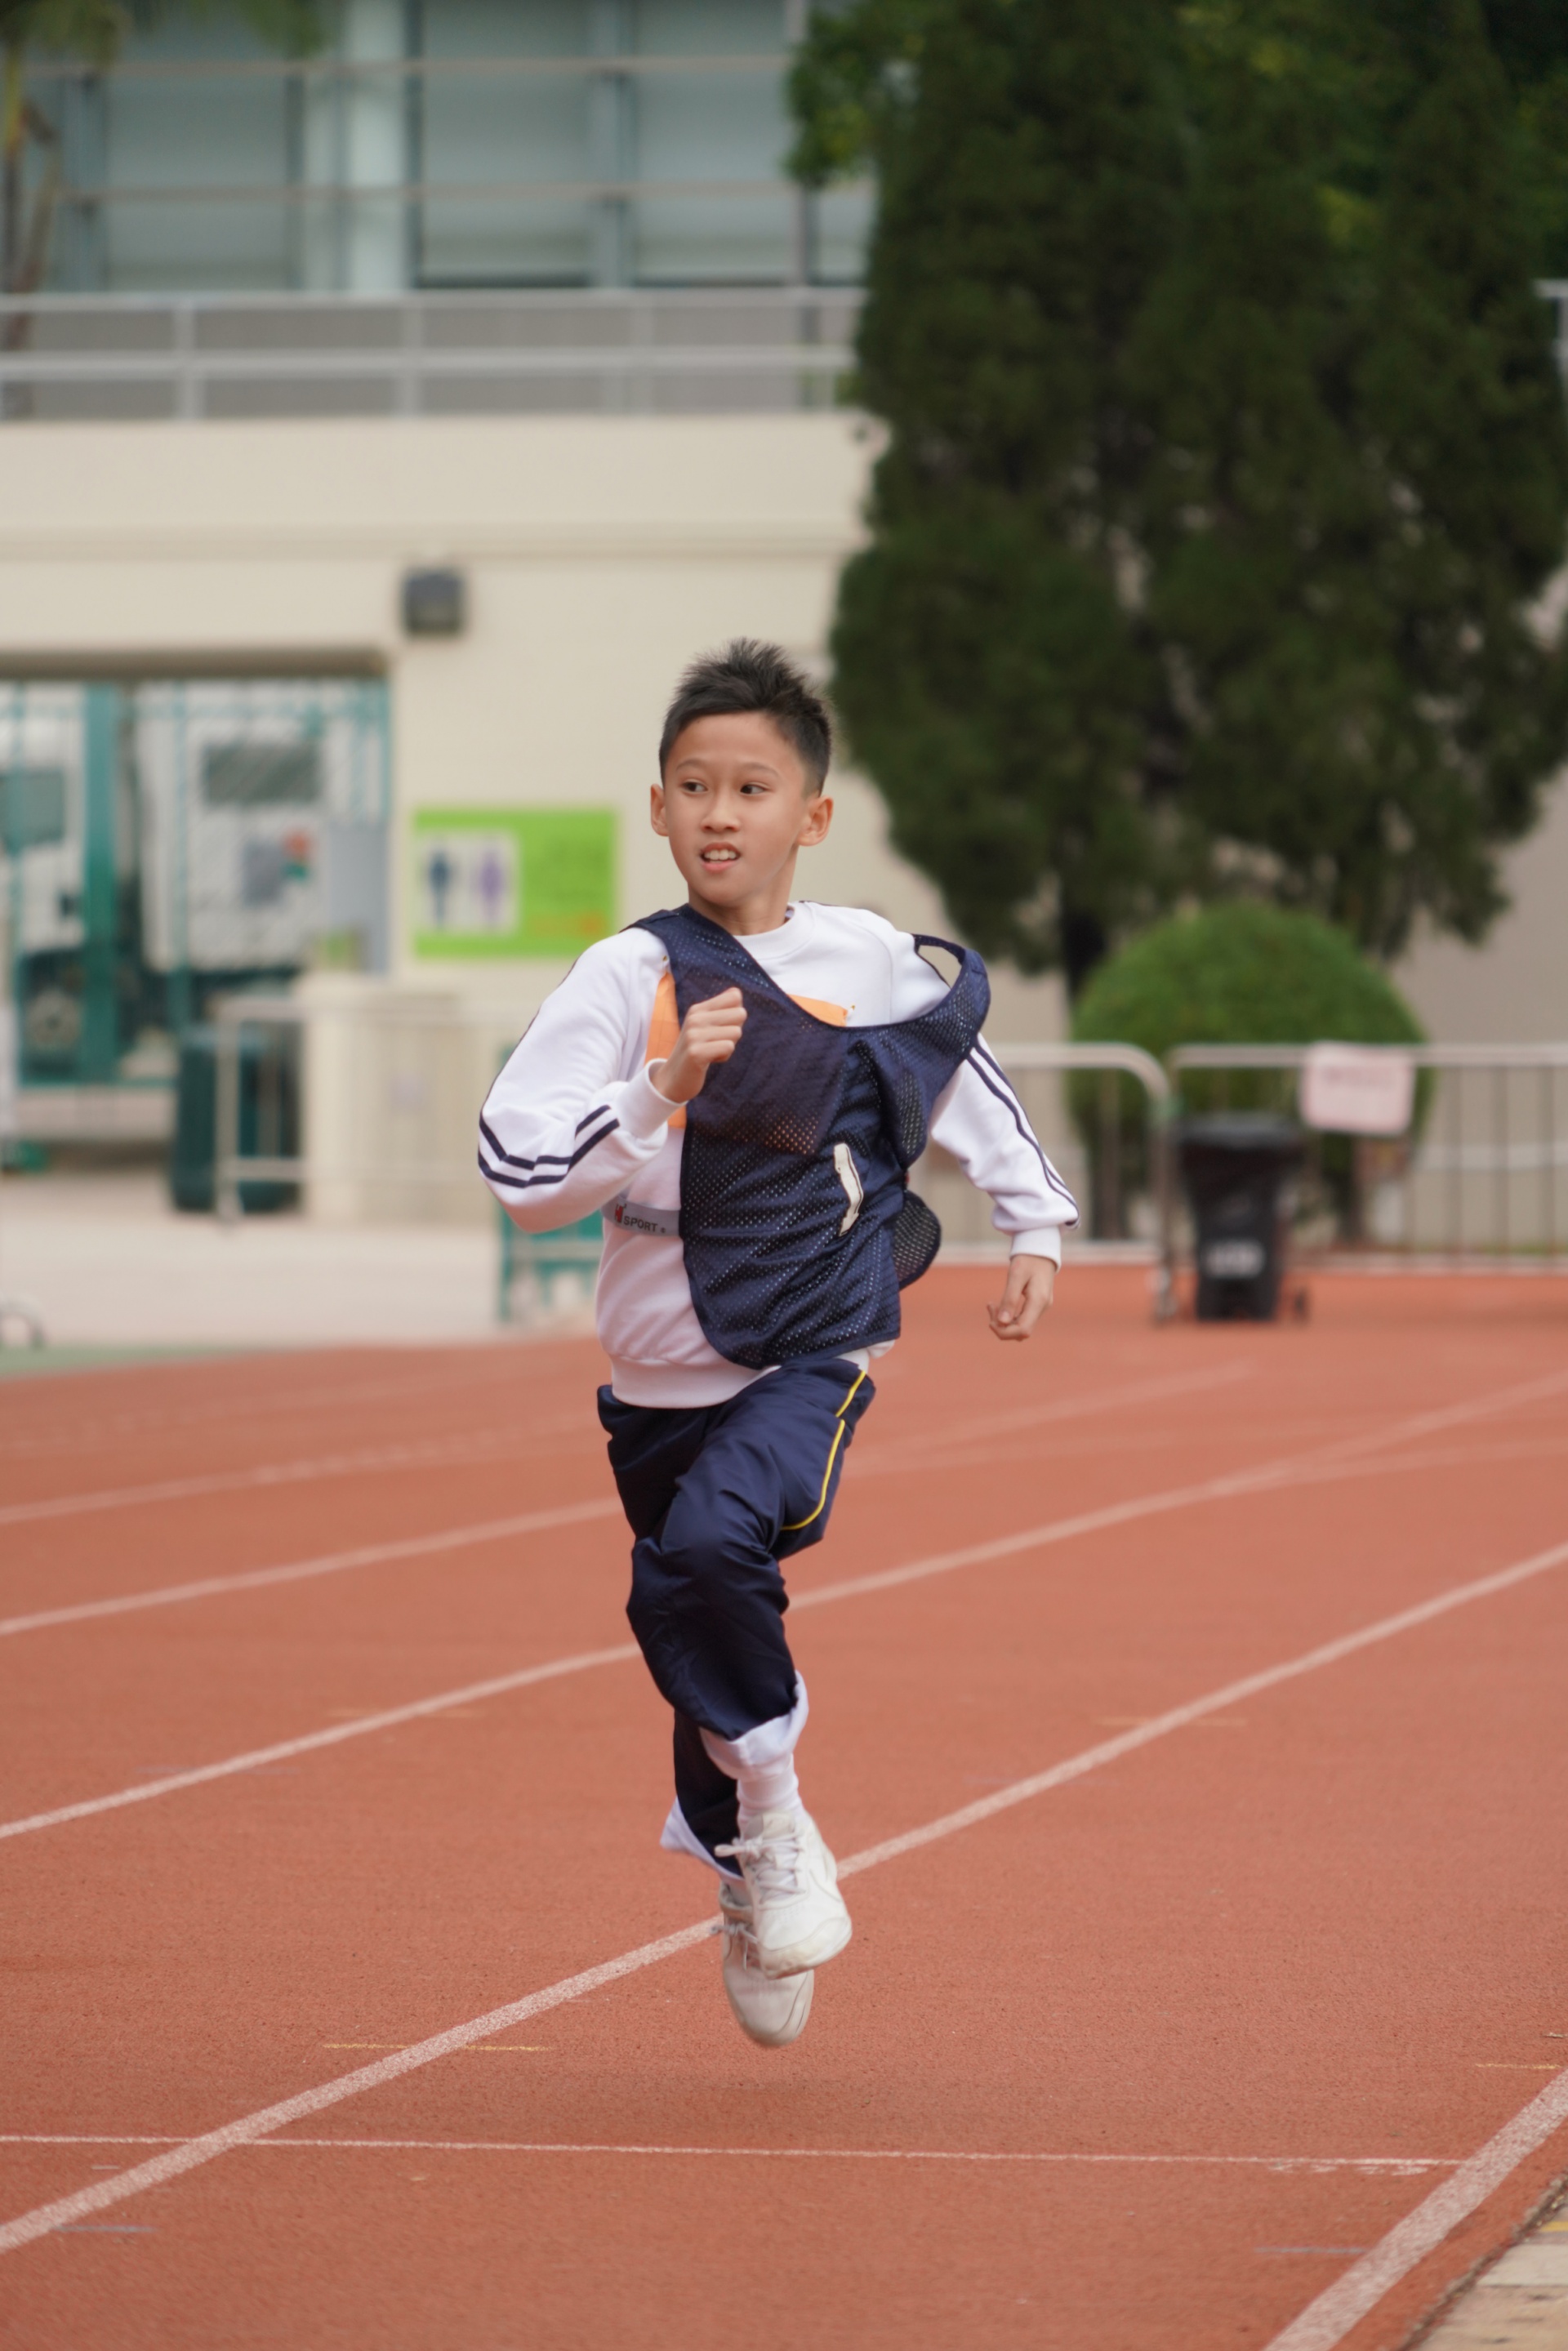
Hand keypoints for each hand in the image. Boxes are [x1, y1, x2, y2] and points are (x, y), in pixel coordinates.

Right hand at [653, 987, 746, 1104]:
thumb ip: (721, 1010)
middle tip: (716, 1042)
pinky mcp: (696, 1053)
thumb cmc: (696, 1051)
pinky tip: (709, 1060)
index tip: (721, 1028)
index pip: (735, 996)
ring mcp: (694, 1035)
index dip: (736, 1015)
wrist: (673, 1078)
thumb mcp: (705, 1026)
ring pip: (736, 1032)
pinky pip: (728, 1047)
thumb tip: (736, 993)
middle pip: (740, 1014)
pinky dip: (724, 1057)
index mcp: (698, 1009)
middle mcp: (695, 1018)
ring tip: (710, 1052)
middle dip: (734, 1031)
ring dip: (728, 1047)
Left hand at [987, 1254, 1055, 1341]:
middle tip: (990, 1306)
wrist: (1040, 1250)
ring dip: (1003, 1322)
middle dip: (1001, 1326)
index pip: (1023, 1330)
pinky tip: (999, 1305)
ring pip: (1020, 1328)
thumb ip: (1009, 1298)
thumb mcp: (1016, 1275)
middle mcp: (1042, 1308)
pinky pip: (1021, 1320)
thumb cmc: (1028, 1259)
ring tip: (992, 1305)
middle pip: (1021, 1332)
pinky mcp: (1036, 1306)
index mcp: (1039, 1301)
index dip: (1004, 1331)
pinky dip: (1008, 1317)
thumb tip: (1001, 1323)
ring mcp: (1041, 1308)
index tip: (991, 1319)